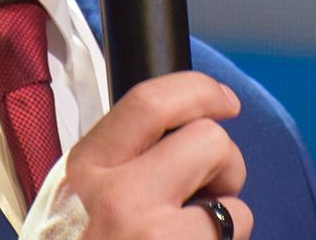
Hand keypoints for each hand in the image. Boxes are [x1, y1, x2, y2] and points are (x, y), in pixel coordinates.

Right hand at [21, 71, 252, 239]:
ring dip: (227, 222)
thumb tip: (187, 129)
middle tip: (208, 194)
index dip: (200, 91)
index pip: (150, 102)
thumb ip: (122, 162)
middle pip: (209, 140)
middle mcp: (119, 198)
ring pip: (233, 203)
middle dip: (225, 165)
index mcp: (88, 169)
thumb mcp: (82, 201)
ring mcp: (155, 239)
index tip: (225, 101)